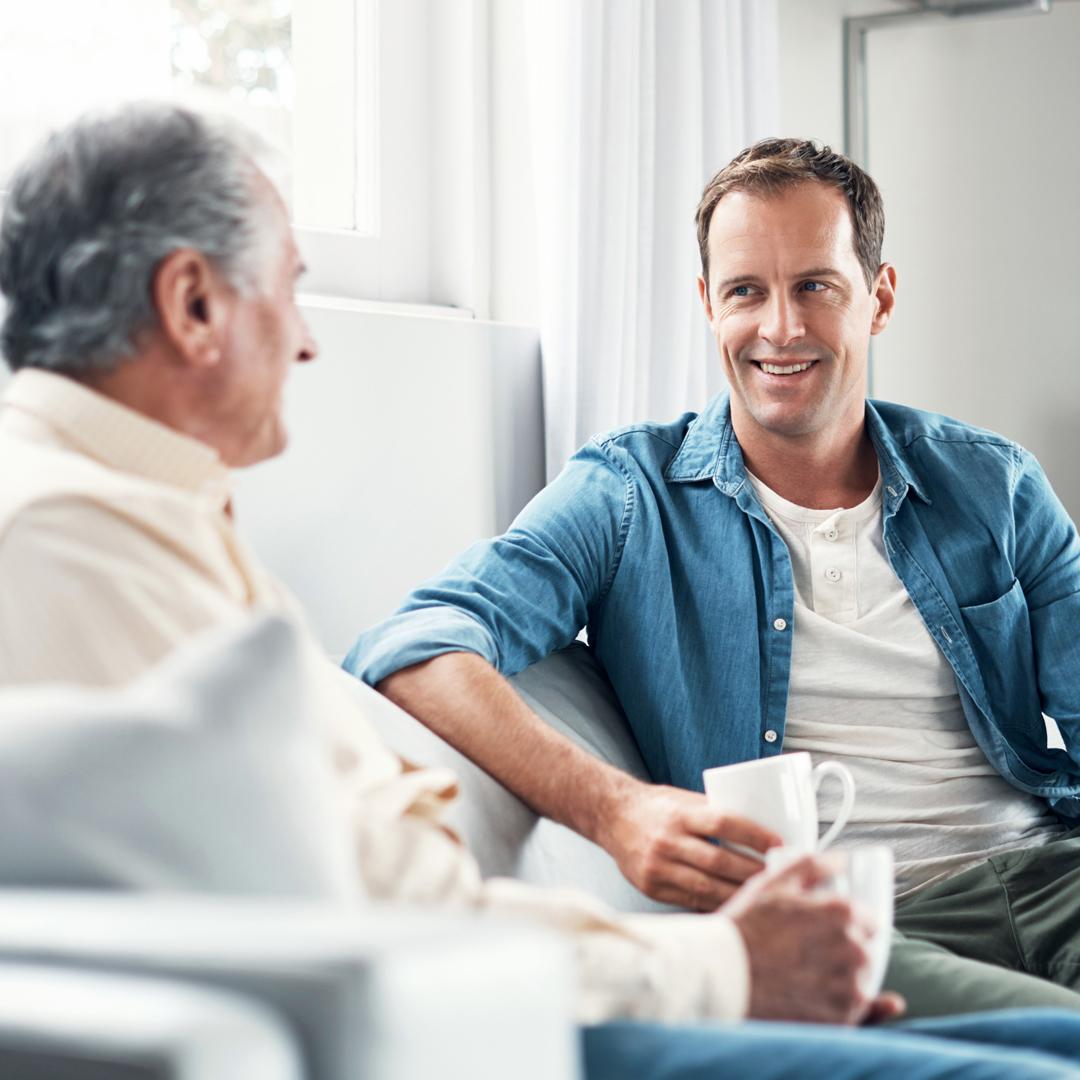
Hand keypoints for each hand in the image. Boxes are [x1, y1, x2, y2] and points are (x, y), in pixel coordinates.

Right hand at [599, 782, 782, 910]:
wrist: (612, 816)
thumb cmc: (656, 807)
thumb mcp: (684, 800)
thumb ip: (714, 814)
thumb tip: (758, 831)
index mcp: (678, 814)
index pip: (723, 822)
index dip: (753, 835)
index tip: (778, 843)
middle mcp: (667, 841)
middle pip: (719, 861)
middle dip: (753, 871)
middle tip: (779, 876)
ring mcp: (657, 867)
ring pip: (707, 887)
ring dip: (739, 893)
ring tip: (763, 894)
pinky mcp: (652, 887)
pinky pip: (690, 901)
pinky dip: (715, 904)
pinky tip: (734, 904)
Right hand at [722, 853, 905, 1024]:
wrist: (725, 976)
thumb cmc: (746, 928)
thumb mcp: (773, 883)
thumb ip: (812, 866)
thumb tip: (841, 860)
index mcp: (841, 914)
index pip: (868, 917)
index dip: (852, 921)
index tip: (833, 926)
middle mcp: (852, 950)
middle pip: (866, 949)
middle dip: (846, 949)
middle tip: (814, 951)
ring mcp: (849, 987)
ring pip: (862, 980)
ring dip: (845, 977)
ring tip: (810, 974)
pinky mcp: (842, 1019)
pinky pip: (859, 1011)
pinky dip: (848, 1005)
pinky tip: (825, 998)